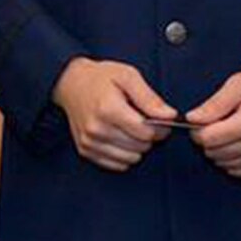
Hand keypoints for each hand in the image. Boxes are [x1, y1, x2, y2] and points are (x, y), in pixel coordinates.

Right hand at [51, 56, 177, 171]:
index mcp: (108, 109)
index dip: (160, 128)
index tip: (159, 119)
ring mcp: (89, 142)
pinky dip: (124, 154)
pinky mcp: (85, 150)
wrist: (71, 83)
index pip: (146, 133)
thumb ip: (150, 98)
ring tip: (130, 128)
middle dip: (148, 136)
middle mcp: (96, 129)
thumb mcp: (128, 76)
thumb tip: (170, 116)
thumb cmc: (101, 77)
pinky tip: (120, 137)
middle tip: (144, 121)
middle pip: (140, 147)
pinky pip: (117, 165)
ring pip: (131, 159)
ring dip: (136, 147)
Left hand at [190, 69, 240, 178]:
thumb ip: (214, 104)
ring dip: (220, 149)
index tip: (204, 119)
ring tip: (232, 129)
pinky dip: (231, 158)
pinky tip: (239, 141)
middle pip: (213, 152)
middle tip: (220, 121)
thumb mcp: (237, 84)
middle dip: (209, 138)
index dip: (198, 129)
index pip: (207, 139)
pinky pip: (235, 170)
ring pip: (222, 163)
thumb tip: (192, 119)